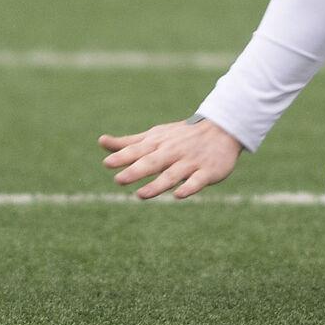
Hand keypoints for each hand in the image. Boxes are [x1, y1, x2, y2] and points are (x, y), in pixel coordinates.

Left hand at [99, 117, 243, 198]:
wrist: (222, 129)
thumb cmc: (182, 135)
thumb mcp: (154, 136)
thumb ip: (129, 143)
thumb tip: (101, 142)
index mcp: (159, 143)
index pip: (138, 150)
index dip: (123, 156)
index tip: (108, 163)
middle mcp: (173, 152)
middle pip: (153, 162)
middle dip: (136, 171)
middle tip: (119, 179)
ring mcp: (191, 162)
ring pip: (172, 174)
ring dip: (157, 185)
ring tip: (140, 195)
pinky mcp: (207, 172)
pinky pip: (197, 181)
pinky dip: (189, 187)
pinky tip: (178, 195)